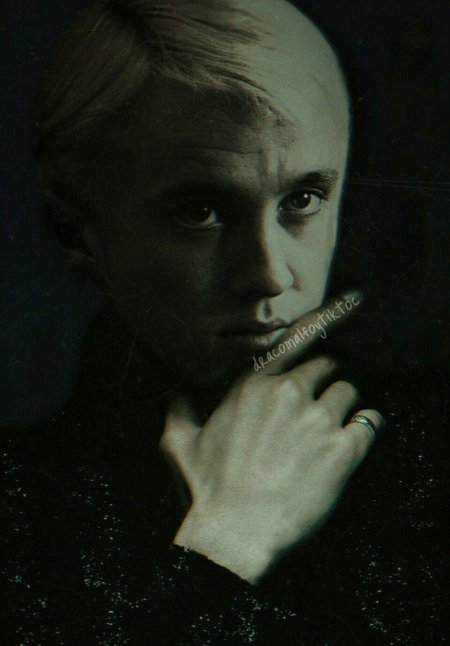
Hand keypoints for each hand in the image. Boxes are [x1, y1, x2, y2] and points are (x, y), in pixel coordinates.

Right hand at [160, 292, 384, 582]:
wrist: (234, 535)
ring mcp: (316, 421)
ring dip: (345, 402)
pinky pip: (370, 422)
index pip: (295, 339)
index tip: (351, 302)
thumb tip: (174, 393)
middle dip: (328, 375)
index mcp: (252, 387)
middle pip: (327, 364)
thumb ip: (178, 409)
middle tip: (324, 393)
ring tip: (336, 423)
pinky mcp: (342, 451)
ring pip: (348, 390)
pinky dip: (366, 426)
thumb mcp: (178, 445)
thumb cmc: (206, 491)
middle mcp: (286, 394)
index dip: (326, 319)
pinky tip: (357, 436)